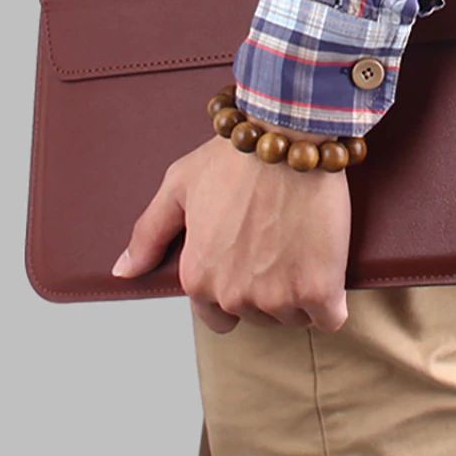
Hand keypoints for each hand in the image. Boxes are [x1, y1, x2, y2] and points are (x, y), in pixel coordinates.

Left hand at [110, 120, 351, 334]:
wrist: (289, 137)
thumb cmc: (233, 158)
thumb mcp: (178, 185)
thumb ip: (149, 234)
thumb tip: (123, 271)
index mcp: (198, 277)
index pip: (217, 316)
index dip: (236, 284)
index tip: (251, 254)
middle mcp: (234, 296)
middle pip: (258, 316)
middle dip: (269, 287)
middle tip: (278, 240)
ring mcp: (278, 297)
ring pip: (293, 316)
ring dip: (301, 291)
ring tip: (301, 242)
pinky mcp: (319, 292)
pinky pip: (329, 318)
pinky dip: (332, 300)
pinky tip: (327, 264)